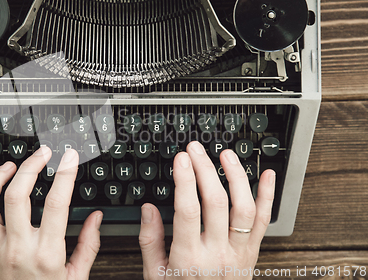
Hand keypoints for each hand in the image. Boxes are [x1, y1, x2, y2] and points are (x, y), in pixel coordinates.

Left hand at [0, 147, 102, 279]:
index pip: (56, 204)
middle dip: (31, 166)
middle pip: (16, 196)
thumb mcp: (77, 278)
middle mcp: (17, 249)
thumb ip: (88, 245)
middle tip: (42, 154)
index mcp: (46, 254)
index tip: (68, 158)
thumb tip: (96, 218)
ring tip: (11, 165)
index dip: (64, 175)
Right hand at [139, 141, 274, 278]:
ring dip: (237, 177)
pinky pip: (265, 221)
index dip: (185, 180)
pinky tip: (268, 176)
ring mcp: (239, 252)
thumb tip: (148, 209)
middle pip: (215, 202)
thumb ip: (150, 241)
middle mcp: (218, 253)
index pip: (188, 211)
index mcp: (189, 258)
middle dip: (205, 169)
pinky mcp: (253, 252)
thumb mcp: (155, 275)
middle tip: (196, 150)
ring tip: (226, 155)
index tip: (181, 159)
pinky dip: (269, 197)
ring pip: (244, 208)